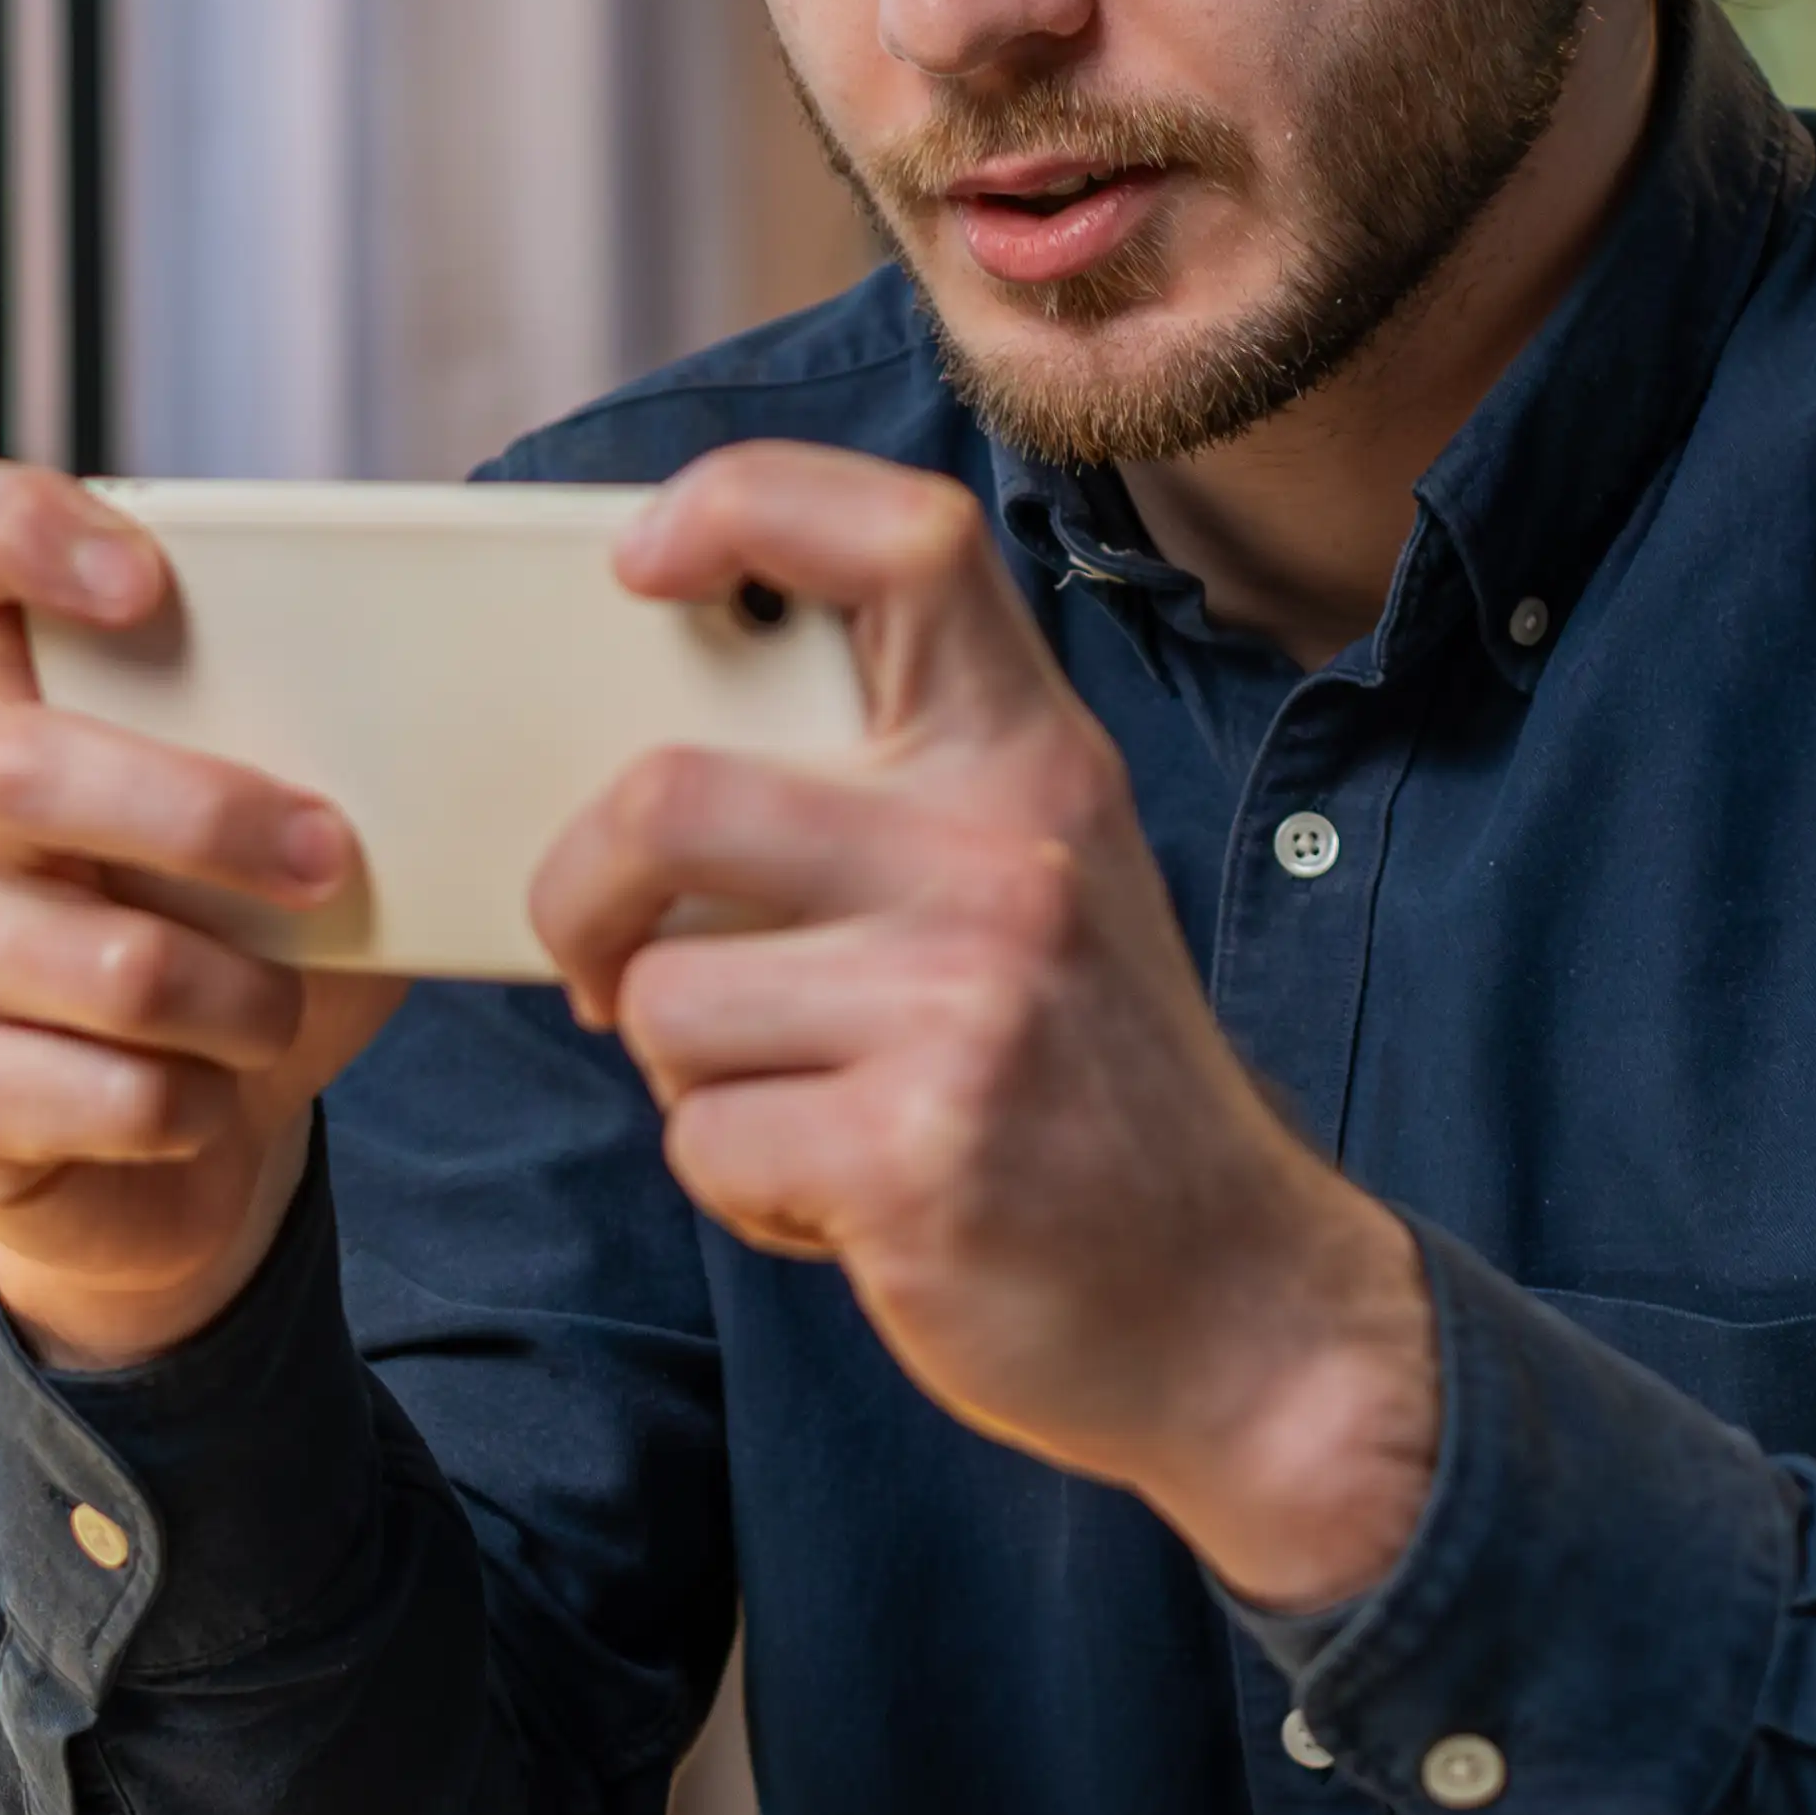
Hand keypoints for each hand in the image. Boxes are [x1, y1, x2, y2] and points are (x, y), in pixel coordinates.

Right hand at [0, 462, 410, 1369]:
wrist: (180, 1168)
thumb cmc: (245, 973)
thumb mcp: (296, 856)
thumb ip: (331, 771)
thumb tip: (462, 710)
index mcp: (29, 712)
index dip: (14, 530)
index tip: (143, 586)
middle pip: (23, 769)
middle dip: (207, 820)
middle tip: (330, 866)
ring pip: (104, 960)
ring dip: (242, 1001)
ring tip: (272, 1016)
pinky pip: (103, 1092)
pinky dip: (196, 1105)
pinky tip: (201, 1102)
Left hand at [526, 444, 1437, 1604]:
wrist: (1238, 1310)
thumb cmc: (1093, 1096)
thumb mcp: (1045, 889)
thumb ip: (902, 804)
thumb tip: (657, 762)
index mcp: (1035, 760)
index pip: (902, 538)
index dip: (745, 503)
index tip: (643, 561)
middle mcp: (1005, 857)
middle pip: (671, 797)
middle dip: (577, 892)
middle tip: (594, 960)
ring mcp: (965, 1006)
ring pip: (664, 999)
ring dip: (690, 1081)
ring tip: (807, 1114)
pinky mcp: (916, 1155)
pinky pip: (704, 1143)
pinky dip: (741, 1190)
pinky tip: (846, 1204)